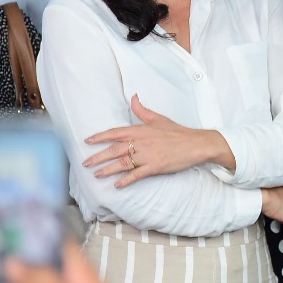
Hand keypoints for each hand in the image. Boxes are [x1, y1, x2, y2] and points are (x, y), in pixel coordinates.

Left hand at [83, 95, 231, 187]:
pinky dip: (126, 181)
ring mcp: (147, 156)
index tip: (87, 141)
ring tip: (97, 175)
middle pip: (114, 150)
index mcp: (141, 130)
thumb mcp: (158, 118)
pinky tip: (117, 185)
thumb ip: (142, 110)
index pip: (115, 133)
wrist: (196, 144)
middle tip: (85, 163)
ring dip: (108, 170)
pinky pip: (136, 175)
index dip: (100, 137)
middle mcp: (141, 142)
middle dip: (98, 157)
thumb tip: (132, 96)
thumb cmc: (177, 132)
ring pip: (122, 163)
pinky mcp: (155, 167)